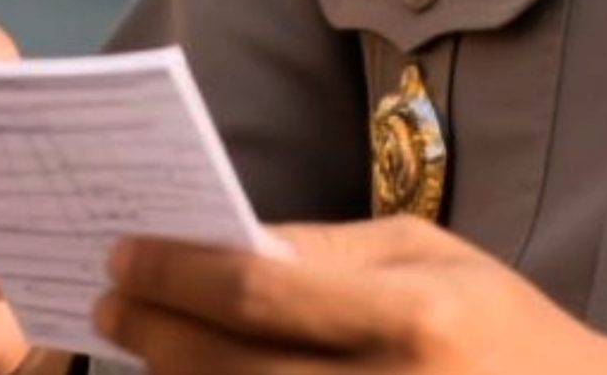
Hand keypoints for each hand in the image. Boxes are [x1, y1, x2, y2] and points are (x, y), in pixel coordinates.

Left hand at [93, 216, 606, 374]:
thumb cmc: (496, 322)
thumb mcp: (425, 255)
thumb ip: (325, 251)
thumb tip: (223, 244)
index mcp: (408, 320)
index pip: (258, 291)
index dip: (177, 272)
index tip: (125, 253)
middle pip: (231, 367)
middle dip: (156, 330)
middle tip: (110, 299)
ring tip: (143, 342)